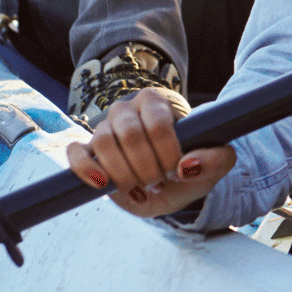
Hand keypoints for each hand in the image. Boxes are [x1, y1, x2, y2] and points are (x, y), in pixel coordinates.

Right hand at [63, 88, 236, 218]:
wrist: (168, 188)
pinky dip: (86, 169)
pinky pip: (75, 152)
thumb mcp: (215, 164)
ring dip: (124, 174)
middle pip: (130, 134)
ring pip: (102, 142)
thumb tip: (187, 166)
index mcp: (156, 103)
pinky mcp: (86, 151)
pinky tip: (103, 184)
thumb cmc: (191, 167)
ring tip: (139, 187)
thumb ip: (215, 159)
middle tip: (159, 182)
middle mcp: (126, 110)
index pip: (158, 123)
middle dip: (148, 168)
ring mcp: (103, 129)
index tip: (177, 170)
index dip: (168, 153)